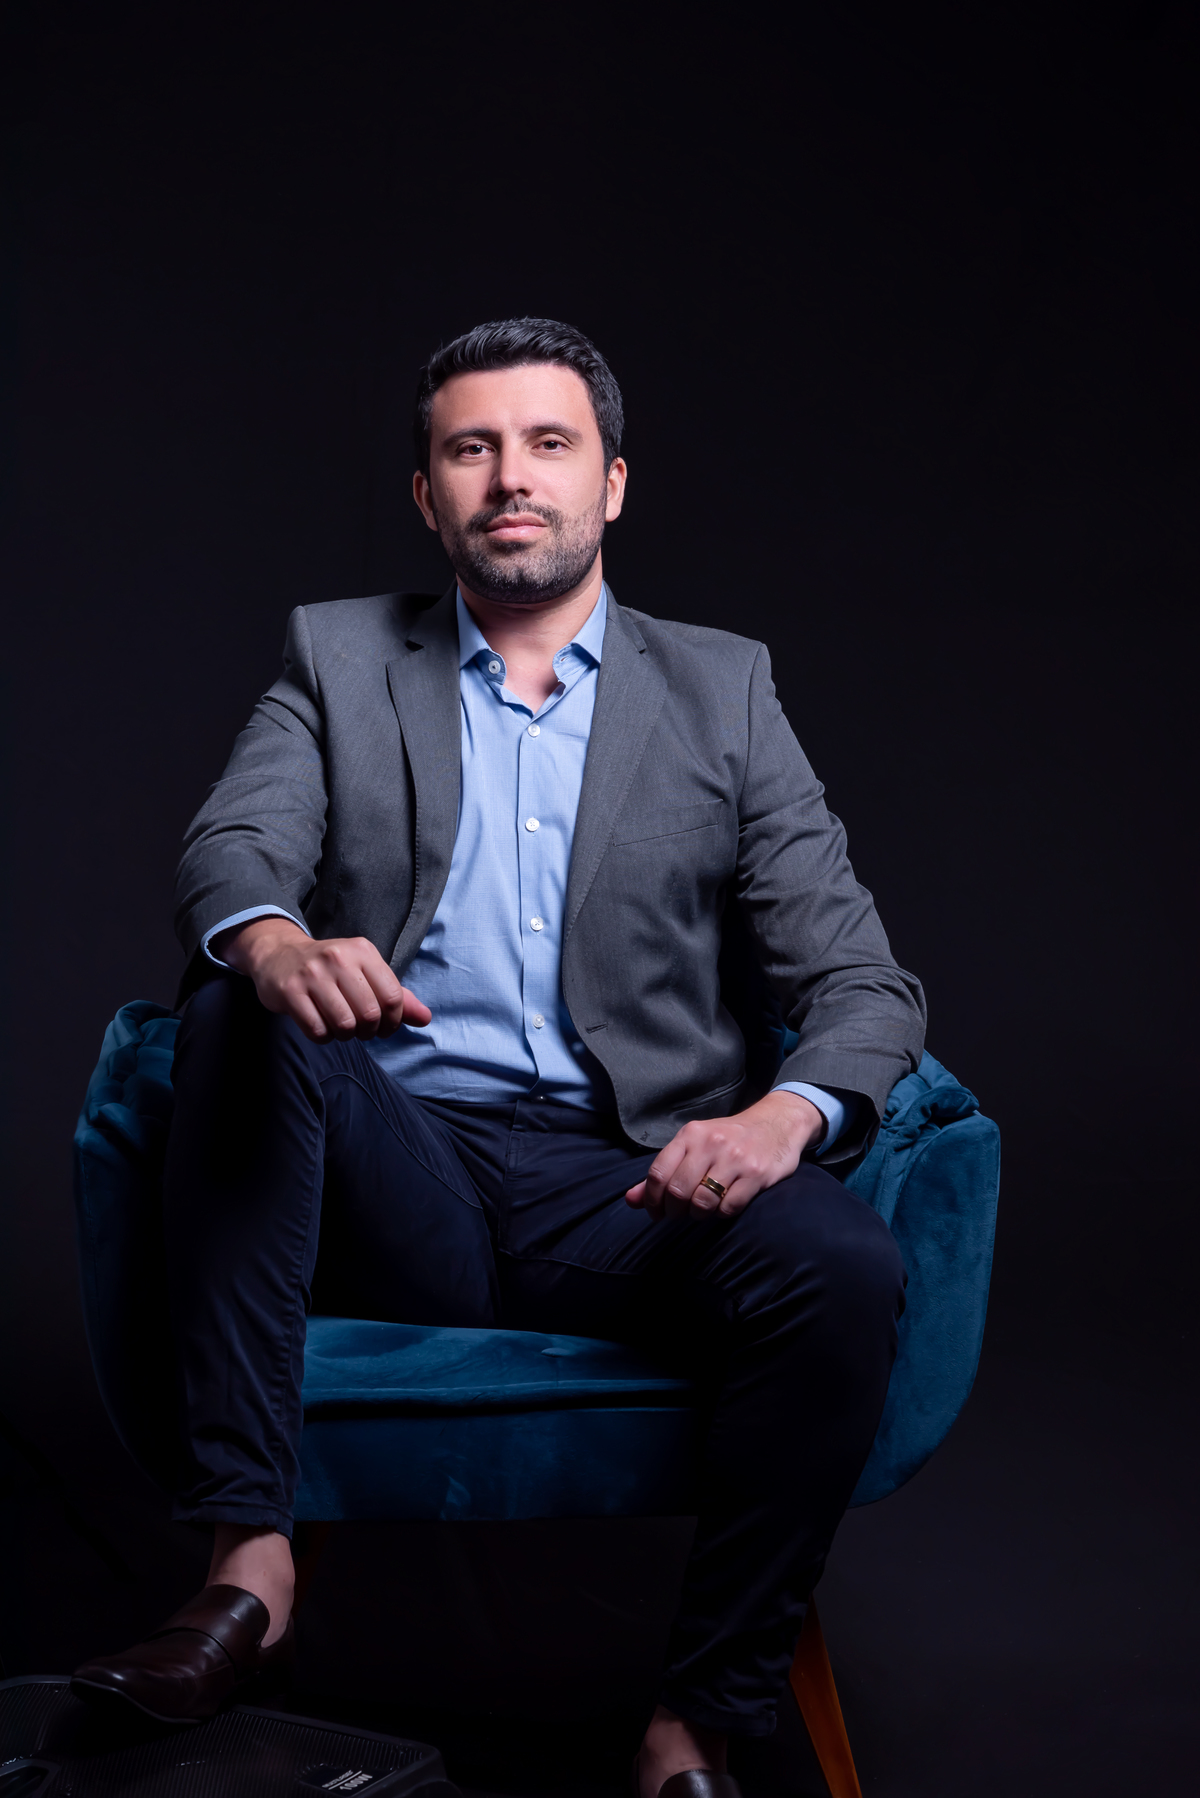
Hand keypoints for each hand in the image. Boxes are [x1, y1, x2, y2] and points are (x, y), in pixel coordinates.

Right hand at [214, 918, 431, 1043]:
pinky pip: (317, 1031)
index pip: (393, 997)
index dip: (394, 1022)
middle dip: (369, 1032)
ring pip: (344, 1025)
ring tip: (341, 1027)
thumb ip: (397, 996)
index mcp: (363, 951)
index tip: (385, 1028)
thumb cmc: (331, 970)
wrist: (279, 954)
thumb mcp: (365, 973)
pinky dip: (324, 1037)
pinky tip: (321, 1026)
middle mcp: (338, 958)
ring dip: (346, 1036)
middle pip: (369, 1014)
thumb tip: (426, 1018)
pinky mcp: (290, 992)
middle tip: (361, 1030)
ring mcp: (312, 974)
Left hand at [625, 1090, 824, 1220]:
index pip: (658, 1173)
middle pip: (678, 1191)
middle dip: (675, 1211)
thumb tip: (631, 1200)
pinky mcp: (756, 1174)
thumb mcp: (694, 1145)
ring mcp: (735, 1159)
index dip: (652, 1200)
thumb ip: (663, 1172)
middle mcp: (711, 1144)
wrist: (777, 1123)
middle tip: (680, 1214)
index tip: (656, 1213)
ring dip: (698, 1215)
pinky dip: (722, 1214)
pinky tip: (724, 1205)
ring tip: (702, 1210)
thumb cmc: (729, 1138)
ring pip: (702, 1202)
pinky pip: (729, 1207)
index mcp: (690, 1135)